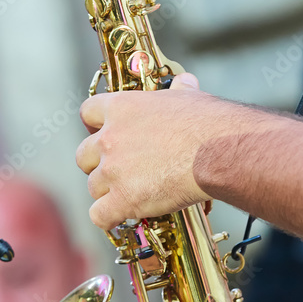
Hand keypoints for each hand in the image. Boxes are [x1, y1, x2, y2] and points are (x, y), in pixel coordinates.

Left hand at [76, 74, 220, 228]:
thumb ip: (179, 91)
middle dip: (97, 165)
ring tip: (131, 195)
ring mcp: (114, 170)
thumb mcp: (189, 97)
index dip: (94, 127)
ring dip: (108, 193)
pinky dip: (109, 218)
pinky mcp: (123, 199)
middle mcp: (111, 138)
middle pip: (83, 156)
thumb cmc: (208, 124)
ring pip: (93, 187)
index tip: (103, 135)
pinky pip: (99, 215)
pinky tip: (122, 216)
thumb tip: (186, 83)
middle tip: (118, 171)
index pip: (88, 113)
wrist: (218, 152)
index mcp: (122, 108)